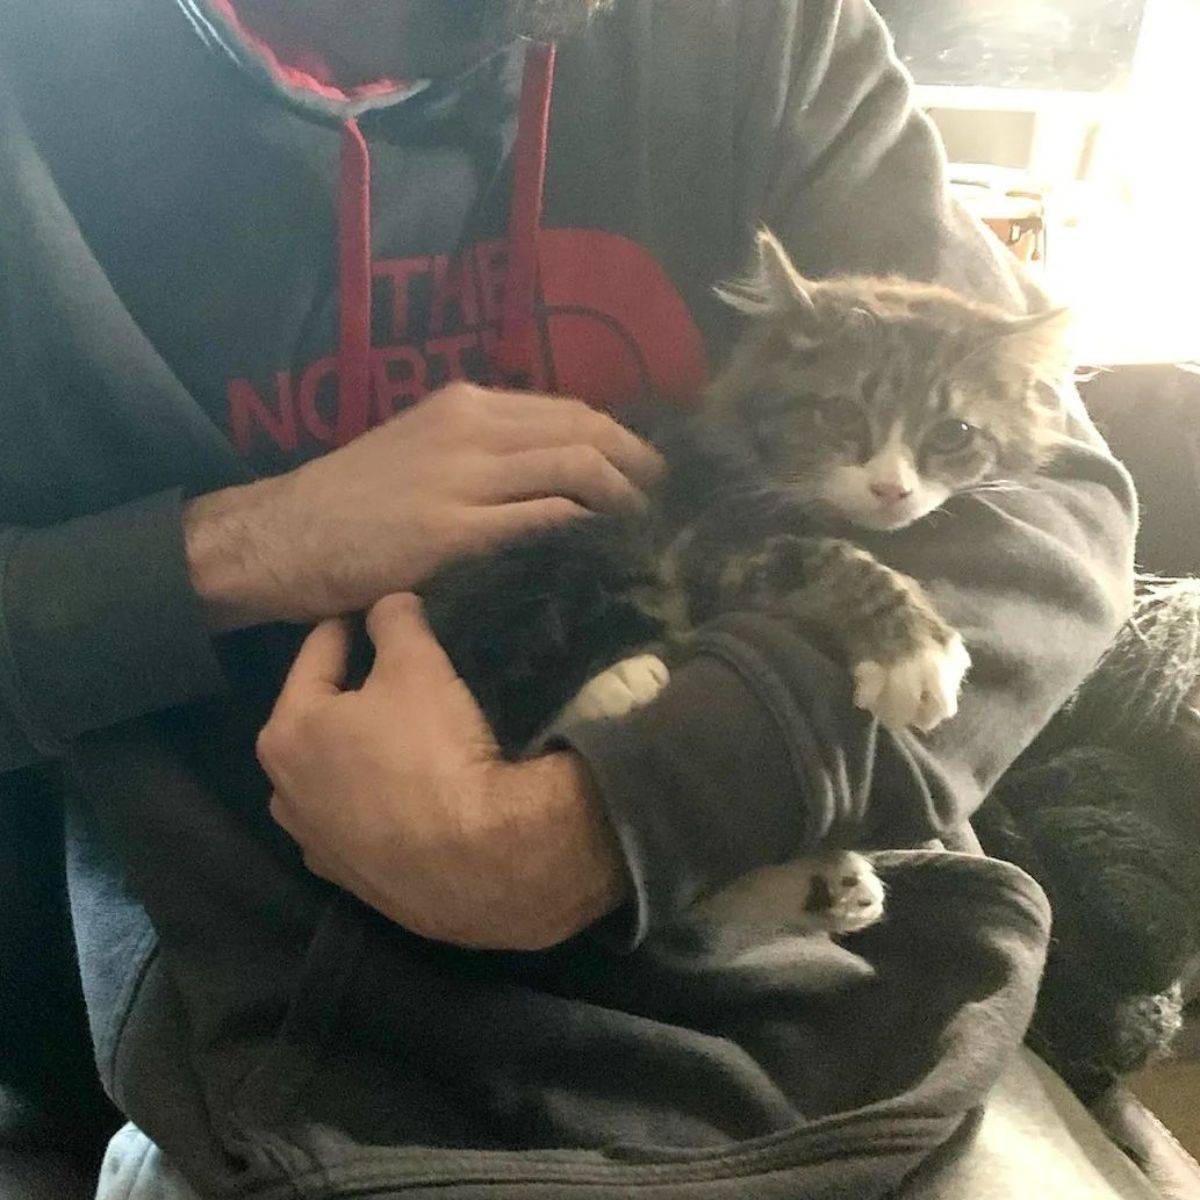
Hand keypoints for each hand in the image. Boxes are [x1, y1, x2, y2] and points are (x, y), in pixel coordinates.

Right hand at [184, 383, 661, 629]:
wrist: (280, 536)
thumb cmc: (347, 503)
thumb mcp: (417, 453)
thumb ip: (479, 453)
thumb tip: (548, 477)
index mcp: (464, 405)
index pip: (568, 411)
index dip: (620, 439)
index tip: (648, 471)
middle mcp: (470, 428)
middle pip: (585, 432)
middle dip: (639, 465)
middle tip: (666, 501)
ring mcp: (462, 477)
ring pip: (575, 468)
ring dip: (624, 498)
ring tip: (646, 528)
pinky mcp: (452, 531)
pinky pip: (542, 519)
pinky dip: (583, 530)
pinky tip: (603, 550)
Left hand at [257, 593, 628, 949]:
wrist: (481, 862)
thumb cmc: (434, 751)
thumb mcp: (419, 666)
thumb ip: (396, 622)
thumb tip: (390, 604)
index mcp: (287, 731)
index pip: (318, 653)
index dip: (351, 624)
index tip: (376, 609)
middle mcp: (285, 791)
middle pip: (319, 718)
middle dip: (353, 691)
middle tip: (398, 672)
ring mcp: (316, 841)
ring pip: (334, 773)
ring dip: (360, 751)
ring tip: (406, 735)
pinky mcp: (352, 879)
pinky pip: (358, 819)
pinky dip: (377, 800)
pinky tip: (411, 794)